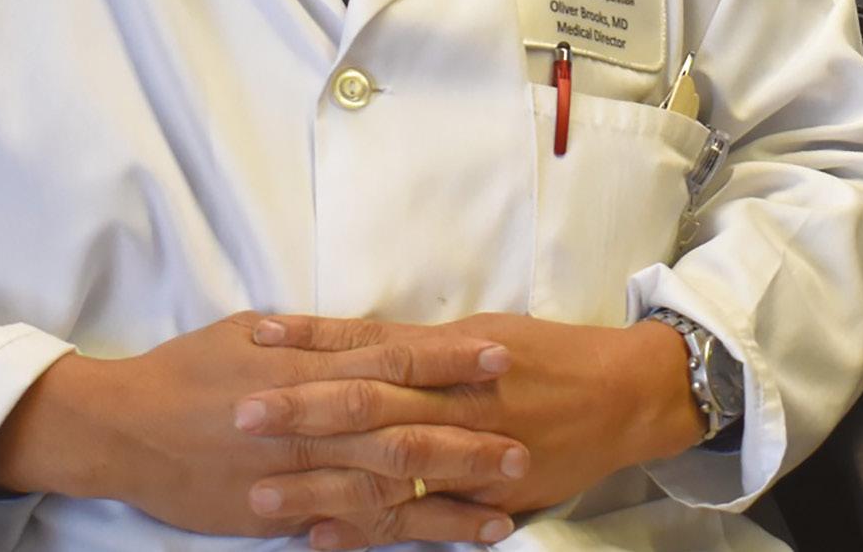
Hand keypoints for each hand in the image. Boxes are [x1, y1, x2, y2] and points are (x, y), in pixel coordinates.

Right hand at [0, 311, 524, 539]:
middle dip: (467, 437)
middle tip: (526, 443)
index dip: (448, 360)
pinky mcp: (281, 515)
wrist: (127, 429)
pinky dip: (397, 536)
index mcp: (307, 366)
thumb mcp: (249, 331)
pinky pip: (348, 527)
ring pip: (387, 490)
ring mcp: (297, 473)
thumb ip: (309, 338)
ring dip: (449, 498)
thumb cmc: (187, 368)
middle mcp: (310, 421)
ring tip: (507, 502)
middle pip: (403, 430)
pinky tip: (436, 541)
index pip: (393, 358)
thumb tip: (360, 333)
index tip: (498, 356)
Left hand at [237, 311, 704, 548]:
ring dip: (320, 483)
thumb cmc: (544, 352)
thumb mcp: (479, 331)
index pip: (368, 344)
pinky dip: (370, 532)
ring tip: (259, 493)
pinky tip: (321, 540)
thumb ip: (416, 346)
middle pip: (367, 405)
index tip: (257, 339)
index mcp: (449, 353)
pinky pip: (419, 521)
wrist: (621, 396)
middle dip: (303, 412)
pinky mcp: (485, 501)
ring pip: (383, 470)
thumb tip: (347, 342)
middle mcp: (455, 402)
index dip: (312, 342)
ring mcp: (470, 455)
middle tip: (241, 414)